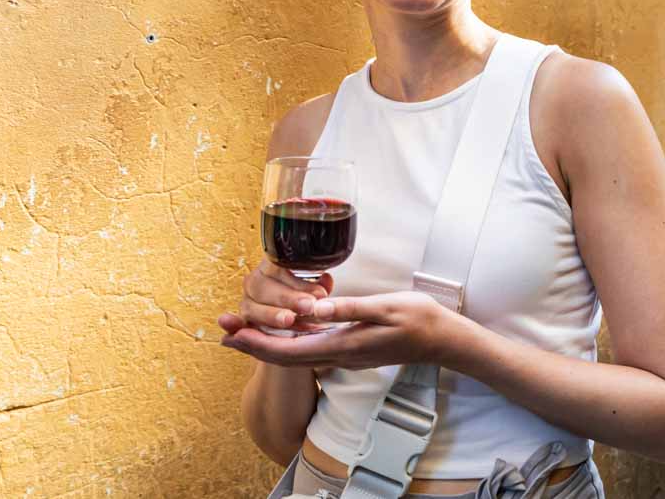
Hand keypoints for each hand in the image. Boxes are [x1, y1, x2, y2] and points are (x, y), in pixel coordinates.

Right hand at [217, 259, 332, 335]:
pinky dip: (232, 323)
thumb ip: (319, 285)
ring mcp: (246, 301)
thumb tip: (325, 280)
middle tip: (309, 307)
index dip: (299, 283)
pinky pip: (235, 322)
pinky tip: (227, 323)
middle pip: (264, 286)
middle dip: (288, 298)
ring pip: (252, 306)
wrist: (291, 312)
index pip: (282, 270)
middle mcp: (255, 280)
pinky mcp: (243, 320)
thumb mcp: (314, 288)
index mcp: (272, 265)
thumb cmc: (304, 296)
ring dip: (270, 314)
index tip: (320, 294)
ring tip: (289, 320)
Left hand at [220, 291, 456, 369]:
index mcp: (342, 345)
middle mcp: (338, 356)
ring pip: (296, 354)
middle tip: (223, 330)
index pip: (288, 350)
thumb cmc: (416, 318)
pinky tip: (282, 329)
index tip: (230, 333)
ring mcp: (344, 355)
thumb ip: (347, 309)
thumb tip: (312, 310)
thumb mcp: (383, 307)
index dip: (256, 343)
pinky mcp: (350, 349)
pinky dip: (288, 341)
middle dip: (251, 344)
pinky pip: (310, 349)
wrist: (441, 339)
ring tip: (242, 329)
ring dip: (266, 343)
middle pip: (285, 357)